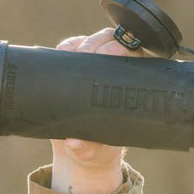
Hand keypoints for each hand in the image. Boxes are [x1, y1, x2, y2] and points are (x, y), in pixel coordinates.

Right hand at [50, 28, 143, 193]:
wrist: (79, 150)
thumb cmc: (97, 150)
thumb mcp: (92, 152)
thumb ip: (85, 149)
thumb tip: (76, 144)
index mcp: (130, 88)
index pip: (134, 58)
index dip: (124, 50)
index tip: (110, 54)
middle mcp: (114, 72)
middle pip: (112, 42)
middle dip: (98, 43)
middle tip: (85, 53)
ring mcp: (93, 67)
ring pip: (90, 41)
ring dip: (79, 44)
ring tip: (69, 55)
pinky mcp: (73, 67)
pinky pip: (69, 49)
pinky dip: (64, 48)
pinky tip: (60, 54)